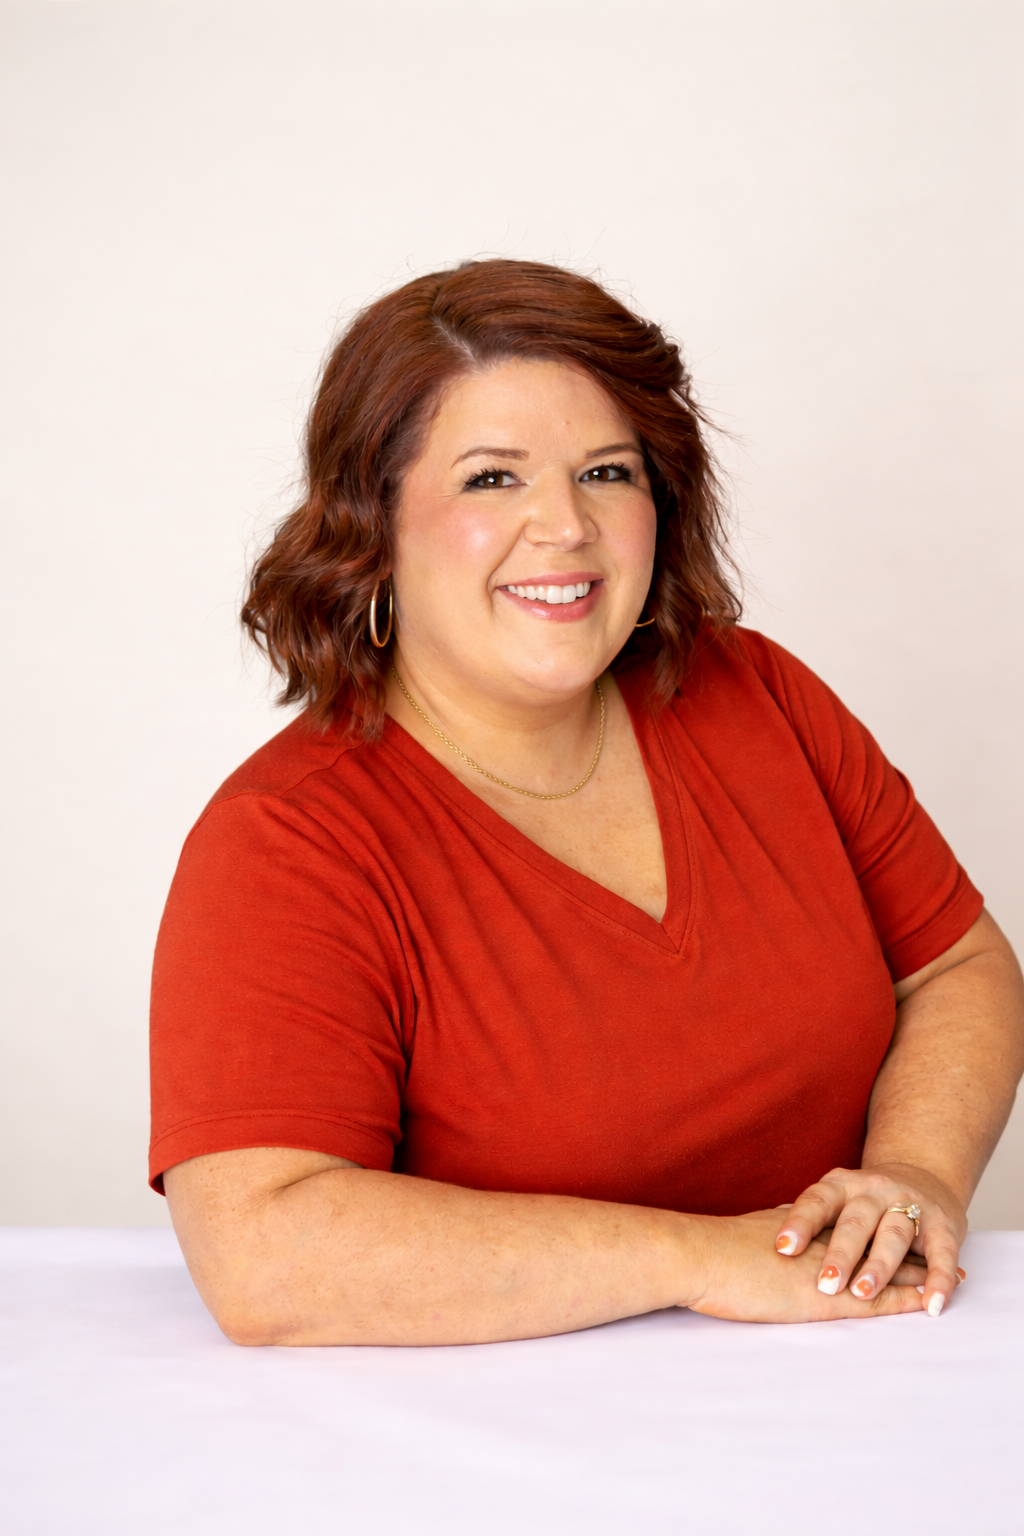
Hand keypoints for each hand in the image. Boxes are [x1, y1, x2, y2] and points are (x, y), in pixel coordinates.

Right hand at [686, 1209, 927, 1322]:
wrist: (698, 1256)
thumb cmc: (706, 1252)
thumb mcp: (743, 1234)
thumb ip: (765, 1232)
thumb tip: (769, 1229)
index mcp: (797, 1224)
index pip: (843, 1223)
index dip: (868, 1227)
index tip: (886, 1228)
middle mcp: (818, 1240)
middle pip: (872, 1239)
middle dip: (902, 1244)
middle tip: (928, 1245)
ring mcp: (825, 1268)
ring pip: (883, 1267)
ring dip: (914, 1272)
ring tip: (943, 1277)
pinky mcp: (824, 1297)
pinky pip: (875, 1299)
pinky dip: (903, 1299)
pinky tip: (924, 1301)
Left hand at [774, 1164, 967, 1316]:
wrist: (925, 1176)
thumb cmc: (864, 1202)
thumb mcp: (836, 1202)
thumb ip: (812, 1221)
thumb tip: (763, 1244)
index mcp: (842, 1185)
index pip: (817, 1201)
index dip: (800, 1223)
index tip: (782, 1249)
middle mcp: (875, 1190)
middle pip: (855, 1222)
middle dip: (840, 1254)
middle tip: (824, 1284)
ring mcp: (910, 1205)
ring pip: (893, 1235)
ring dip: (879, 1266)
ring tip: (862, 1293)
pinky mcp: (943, 1225)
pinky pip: (941, 1254)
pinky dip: (938, 1280)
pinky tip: (931, 1304)